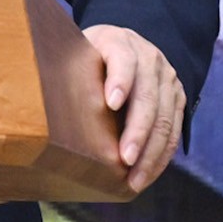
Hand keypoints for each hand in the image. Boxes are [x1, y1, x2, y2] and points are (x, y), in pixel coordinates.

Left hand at [82, 24, 182, 193]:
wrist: (126, 43)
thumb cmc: (91, 54)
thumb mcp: (78, 51)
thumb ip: (70, 69)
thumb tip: (45, 104)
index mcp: (119, 42)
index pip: (123, 60)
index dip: (119, 81)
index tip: (110, 103)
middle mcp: (149, 58)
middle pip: (147, 96)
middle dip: (137, 131)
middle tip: (125, 158)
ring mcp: (167, 79)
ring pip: (165, 119)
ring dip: (151, 152)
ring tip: (134, 179)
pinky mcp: (177, 98)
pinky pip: (173, 131)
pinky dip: (161, 156)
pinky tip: (146, 175)